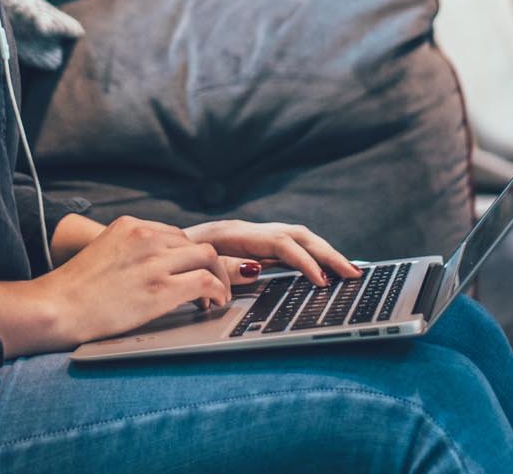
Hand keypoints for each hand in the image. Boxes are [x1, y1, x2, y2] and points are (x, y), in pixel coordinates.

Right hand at [0, 215, 231, 355]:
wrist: (56, 307)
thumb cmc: (74, 290)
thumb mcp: (104, 252)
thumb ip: (131, 251)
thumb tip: (155, 266)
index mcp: (130, 225)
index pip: (175, 234)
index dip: (190, 256)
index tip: (195, 271)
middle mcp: (145, 236)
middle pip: (196, 244)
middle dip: (210, 265)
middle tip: (214, 286)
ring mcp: (153, 261)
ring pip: (208, 257)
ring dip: (220, 277)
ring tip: (217, 297)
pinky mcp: (160, 288)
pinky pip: (205, 282)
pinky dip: (217, 291)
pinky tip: (213, 304)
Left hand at [182, 219, 361, 288]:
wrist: (159, 249)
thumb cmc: (176, 259)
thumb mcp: (196, 264)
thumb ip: (224, 267)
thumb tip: (255, 269)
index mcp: (237, 234)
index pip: (281, 245)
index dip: (304, 262)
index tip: (322, 281)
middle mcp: (250, 231)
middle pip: (299, 236)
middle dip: (328, 254)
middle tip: (354, 274)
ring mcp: (254, 237)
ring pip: (298, 239)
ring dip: (325, 254)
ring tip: (349, 271)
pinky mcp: (255, 246)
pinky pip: (289, 248)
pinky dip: (310, 256)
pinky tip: (324, 271)